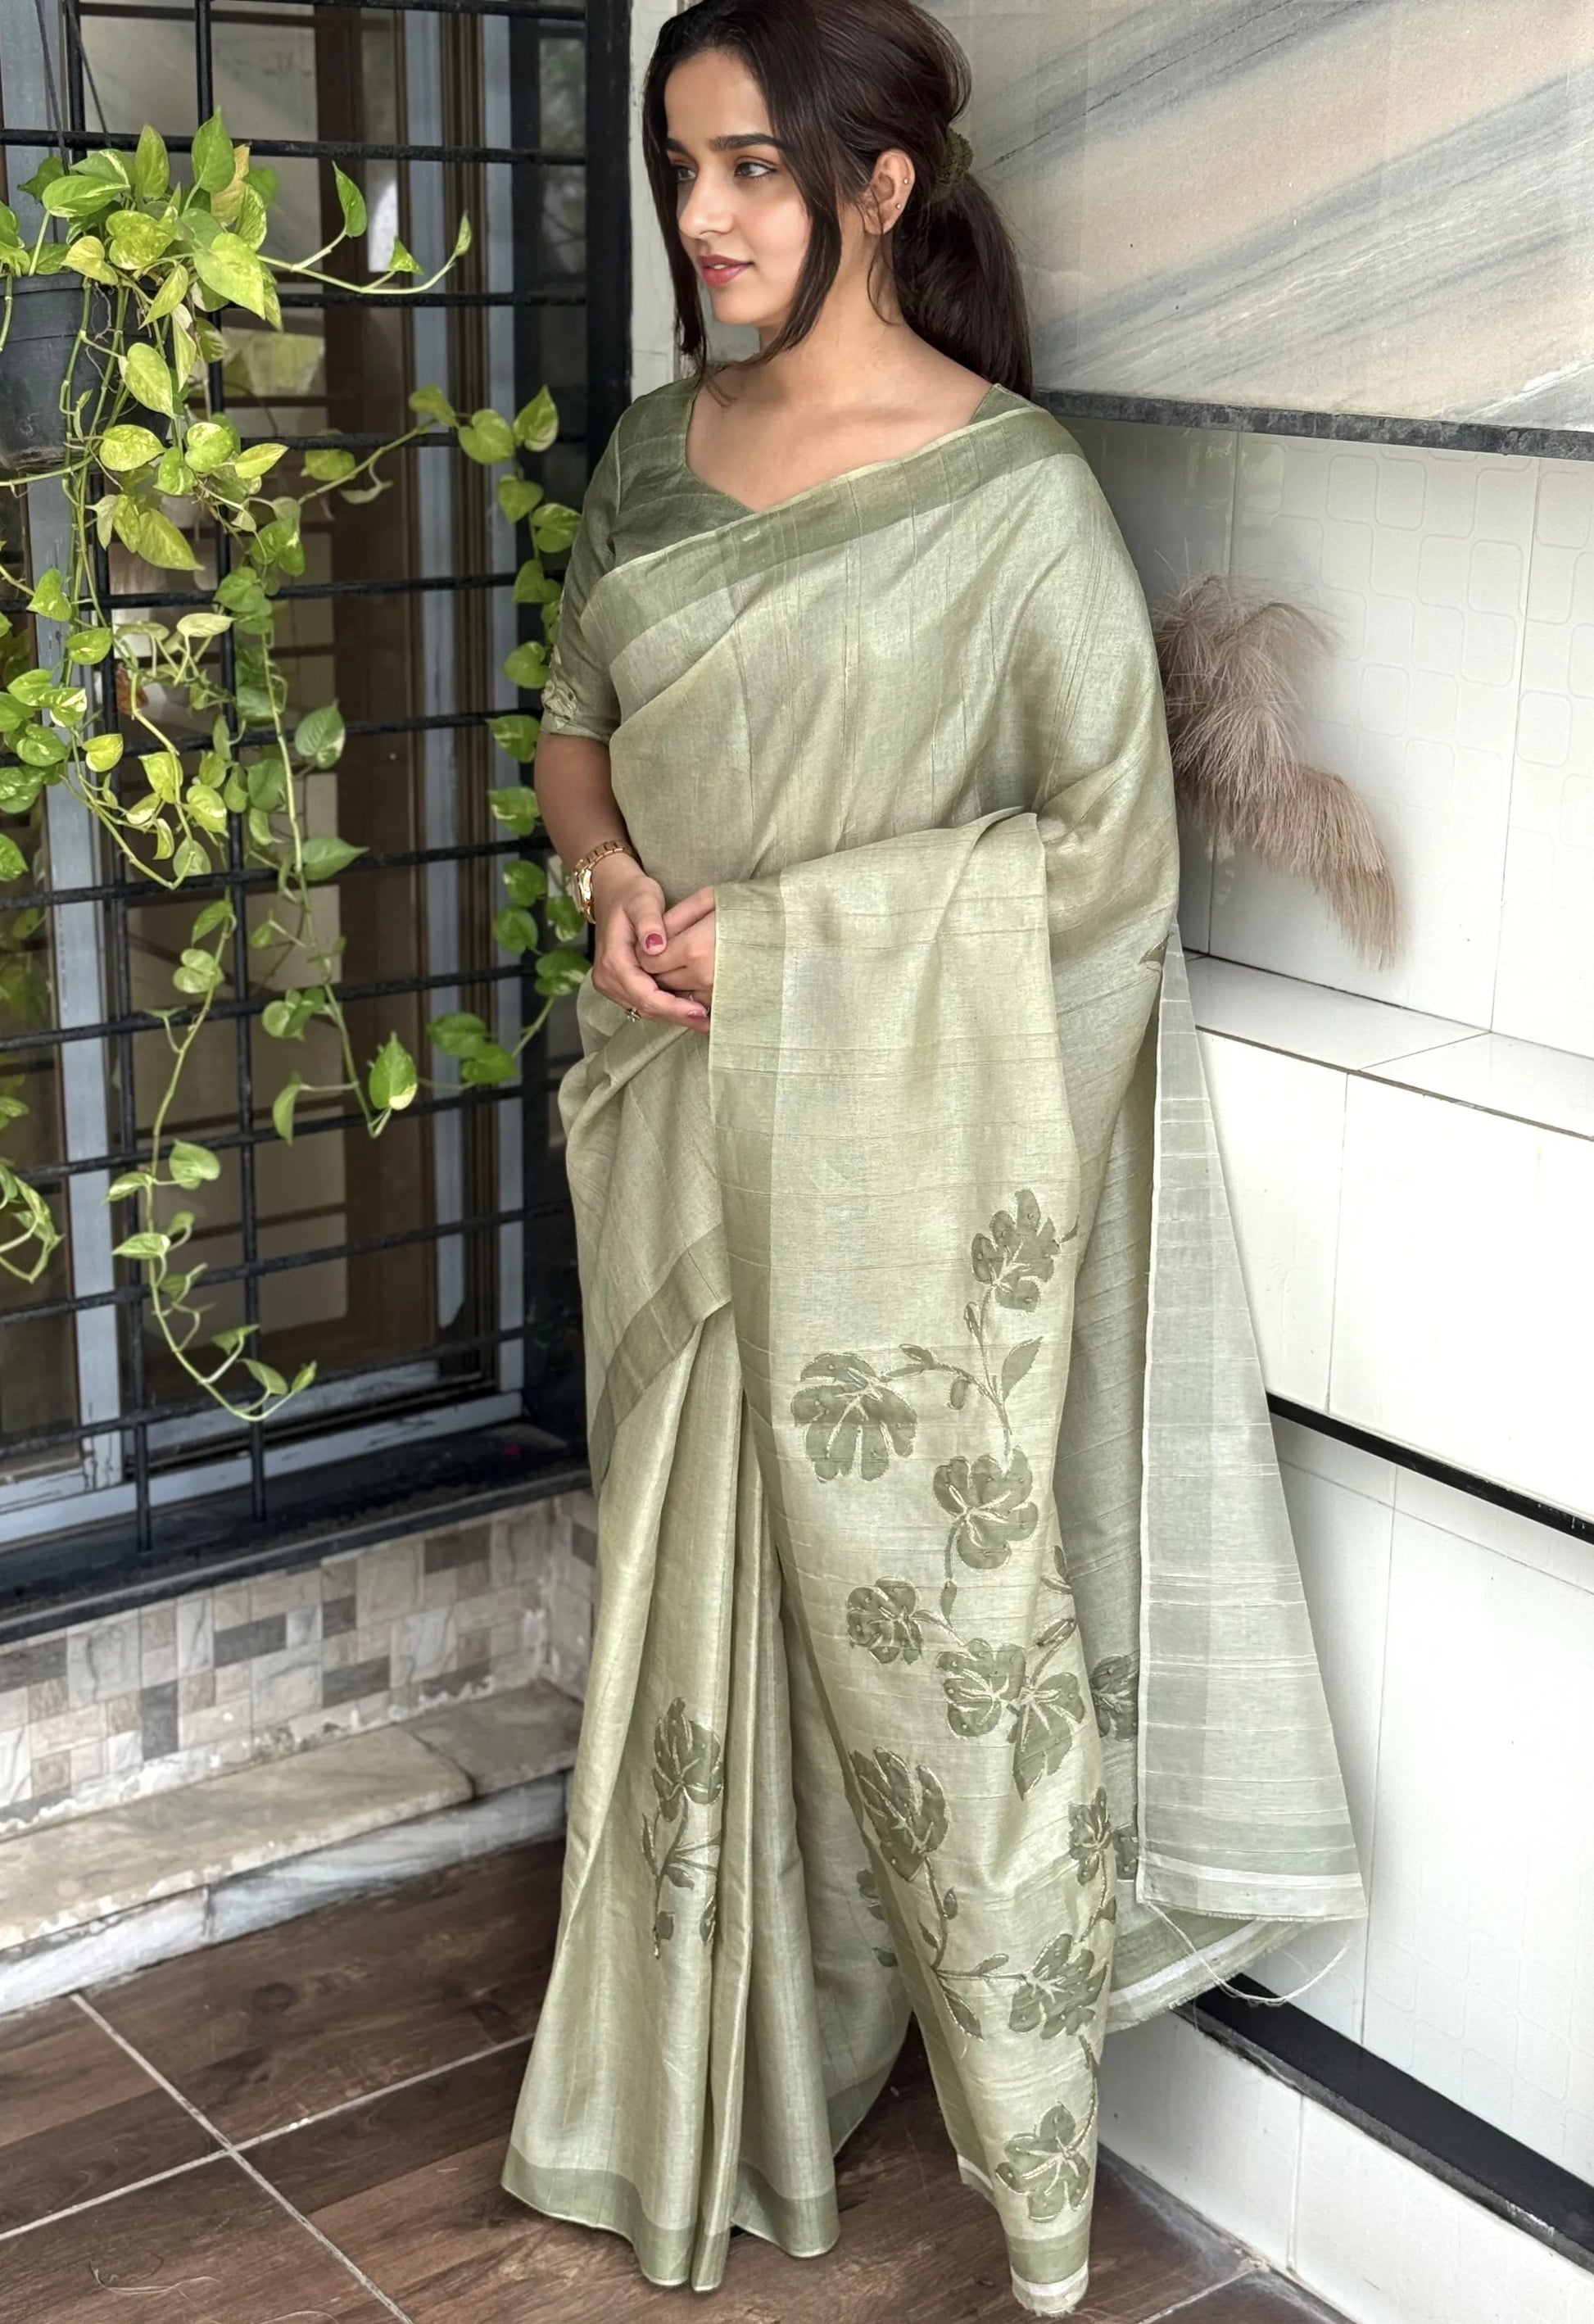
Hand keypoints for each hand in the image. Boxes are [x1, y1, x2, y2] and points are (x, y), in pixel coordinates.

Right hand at [589, 857, 707, 1027]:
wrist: (614, 892)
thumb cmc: (632, 895)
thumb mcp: (643, 900)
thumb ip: (649, 922)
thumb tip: (656, 947)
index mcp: (613, 960)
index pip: (644, 994)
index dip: (672, 1006)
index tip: (698, 1011)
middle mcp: (607, 977)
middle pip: (645, 1007)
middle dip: (677, 1015)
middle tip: (708, 1022)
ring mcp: (611, 983)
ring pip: (644, 1009)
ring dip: (673, 1014)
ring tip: (703, 1019)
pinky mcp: (619, 985)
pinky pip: (643, 1002)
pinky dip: (666, 1006)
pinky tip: (689, 1008)